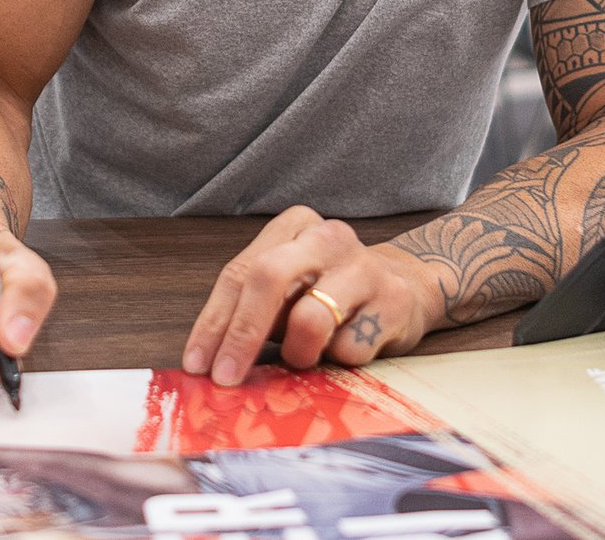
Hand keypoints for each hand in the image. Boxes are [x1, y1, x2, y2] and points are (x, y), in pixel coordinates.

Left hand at [181, 207, 435, 385]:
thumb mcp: (289, 289)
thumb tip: (211, 361)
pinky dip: (338, 361)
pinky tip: (348, 346)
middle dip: (241, 335)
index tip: (197, 364)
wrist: (407, 288)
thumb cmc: (330, 293)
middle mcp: (328, 237)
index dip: (214, 323)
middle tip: (226, 378)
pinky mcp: (394, 300)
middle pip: (268, 278)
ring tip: (307, 354)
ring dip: (298, 353)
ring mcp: (364, 265)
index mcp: (294, 226)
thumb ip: (253, 310)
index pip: (240, 274)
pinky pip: (348, 349)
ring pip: (310, 320)